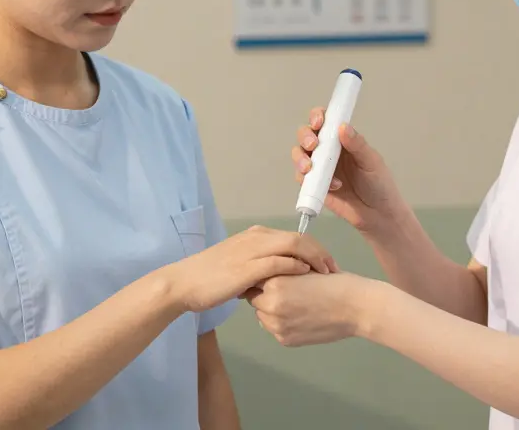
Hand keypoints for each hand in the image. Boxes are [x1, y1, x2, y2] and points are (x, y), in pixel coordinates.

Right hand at [165, 226, 337, 313]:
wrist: (183, 283)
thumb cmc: (209, 278)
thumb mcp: (238, 266)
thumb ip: (257, 268)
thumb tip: (275, 279)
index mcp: (255, 236)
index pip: (294, 235)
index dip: (315, 249)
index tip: (326, 264)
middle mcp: (256, 238)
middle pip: (299, 237)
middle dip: (321, 252)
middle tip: (334, 268)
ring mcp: (251, 250)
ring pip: (293, 245)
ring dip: (314, 258)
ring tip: (327, 273)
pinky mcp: (247, 267)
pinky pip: (279, 261)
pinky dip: (296, 266)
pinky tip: (306, 274)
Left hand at [245, 272, 381, 346]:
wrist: (355, 306)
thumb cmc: (334, 281)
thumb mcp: (303, 267)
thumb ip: (282, 272)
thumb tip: (266, 276)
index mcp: (274, 282)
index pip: (254, 279)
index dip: (263, 278)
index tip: (273, 277)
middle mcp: (270, 305)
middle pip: (254, 299)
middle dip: (265, 294)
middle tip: (286, 292)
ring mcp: (277, 325)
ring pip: (262, 316)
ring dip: (271, 311)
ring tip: (295, 305)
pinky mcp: (286, 340)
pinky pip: (275, 330)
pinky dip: (283, 324)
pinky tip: (301, 317)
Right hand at [292, 108, 406, 234]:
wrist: (378, 215)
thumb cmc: (379, 185)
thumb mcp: (372, 162)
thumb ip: (358, 145)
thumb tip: (343, 127)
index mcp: (343, 140)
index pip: (326, 121)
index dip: (317, 117)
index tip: (319, 122)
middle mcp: (328, 151)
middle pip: (306, 135)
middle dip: (305, 137)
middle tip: (312, 144)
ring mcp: (320, 168)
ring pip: (299, 155)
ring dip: (300, 158)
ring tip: (309, 168)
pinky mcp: (315, 186)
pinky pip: (302, 178)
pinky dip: (308, 179)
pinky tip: (331, 186)